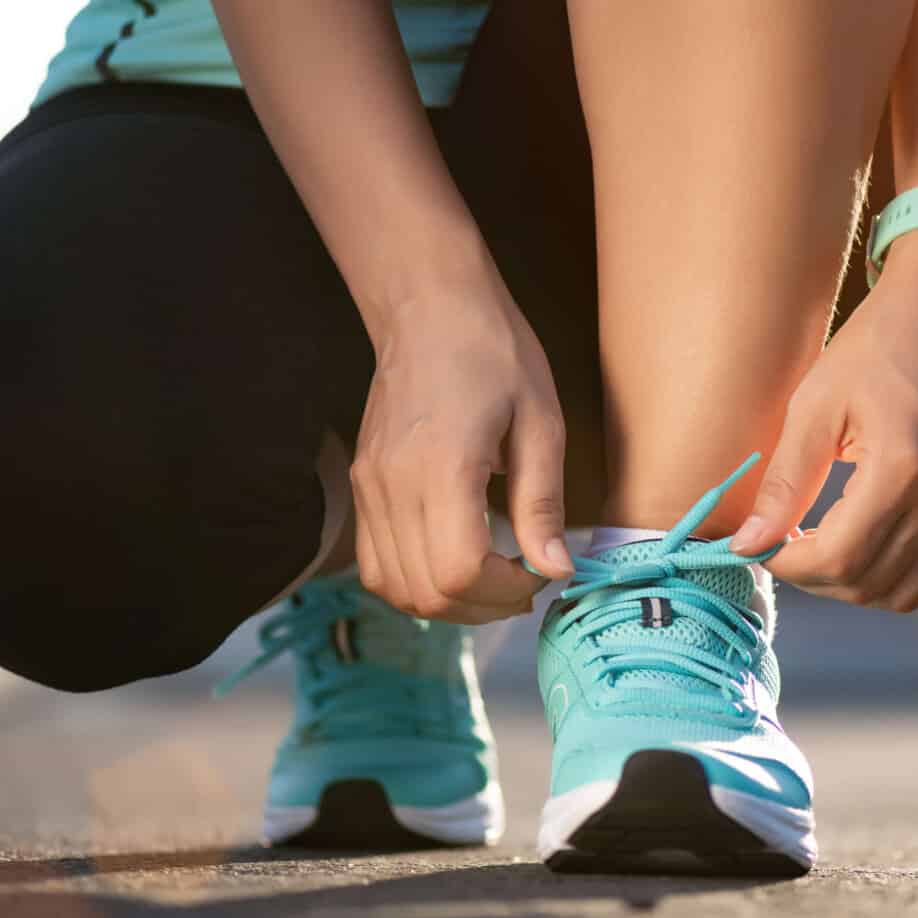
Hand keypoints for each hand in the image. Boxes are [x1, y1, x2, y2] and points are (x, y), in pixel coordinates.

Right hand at [352, 274, 574, 623]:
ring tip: (493, 581)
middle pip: (425, 592)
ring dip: (448, 604)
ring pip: (395, 588)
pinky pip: (376, 565)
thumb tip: (555, 570)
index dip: (503, 591)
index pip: (458, 571)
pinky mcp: (361, 488)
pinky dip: (415, 584)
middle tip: (524, 585)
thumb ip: (542, 504)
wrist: (428, 309)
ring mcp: (369, 489)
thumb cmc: (494, 354)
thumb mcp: (541, 423)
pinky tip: (455, 565)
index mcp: (442, 466)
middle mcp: (393, 485)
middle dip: (483, 607)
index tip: (538, 574)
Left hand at [730, 229, 917, 611]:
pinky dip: (906, 582)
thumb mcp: (814, 404)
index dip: (789, 564)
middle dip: (816, 577)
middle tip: (787, 544)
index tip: (763, 545)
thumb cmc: (875, 345)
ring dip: (857, 584)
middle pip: (871, 583)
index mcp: (904, 466)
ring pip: (909, 593)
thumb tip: (747, 544)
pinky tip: (874, 549)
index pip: (839, 559)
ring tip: (826, 545)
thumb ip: (783, 482)